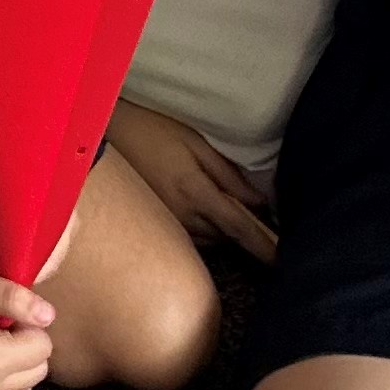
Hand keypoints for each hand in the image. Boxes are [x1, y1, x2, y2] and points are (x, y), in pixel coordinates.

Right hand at [109, 104, 276, 262]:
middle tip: (260, 215)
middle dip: (244, 230)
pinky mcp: (157, 223)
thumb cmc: (154, 130)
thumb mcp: (195, 143)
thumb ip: (228, 174)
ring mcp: (167, 222)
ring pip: (210, 239)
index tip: (282, 260)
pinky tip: (204, 209)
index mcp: (195, 193)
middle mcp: (182, 215)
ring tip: (228, 207)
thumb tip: (258, 203)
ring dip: (224, 229)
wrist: (106, 133)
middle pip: (226, 236)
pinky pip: (192, 235)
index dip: (263, 245)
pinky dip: (206, 228)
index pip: (238, 227)